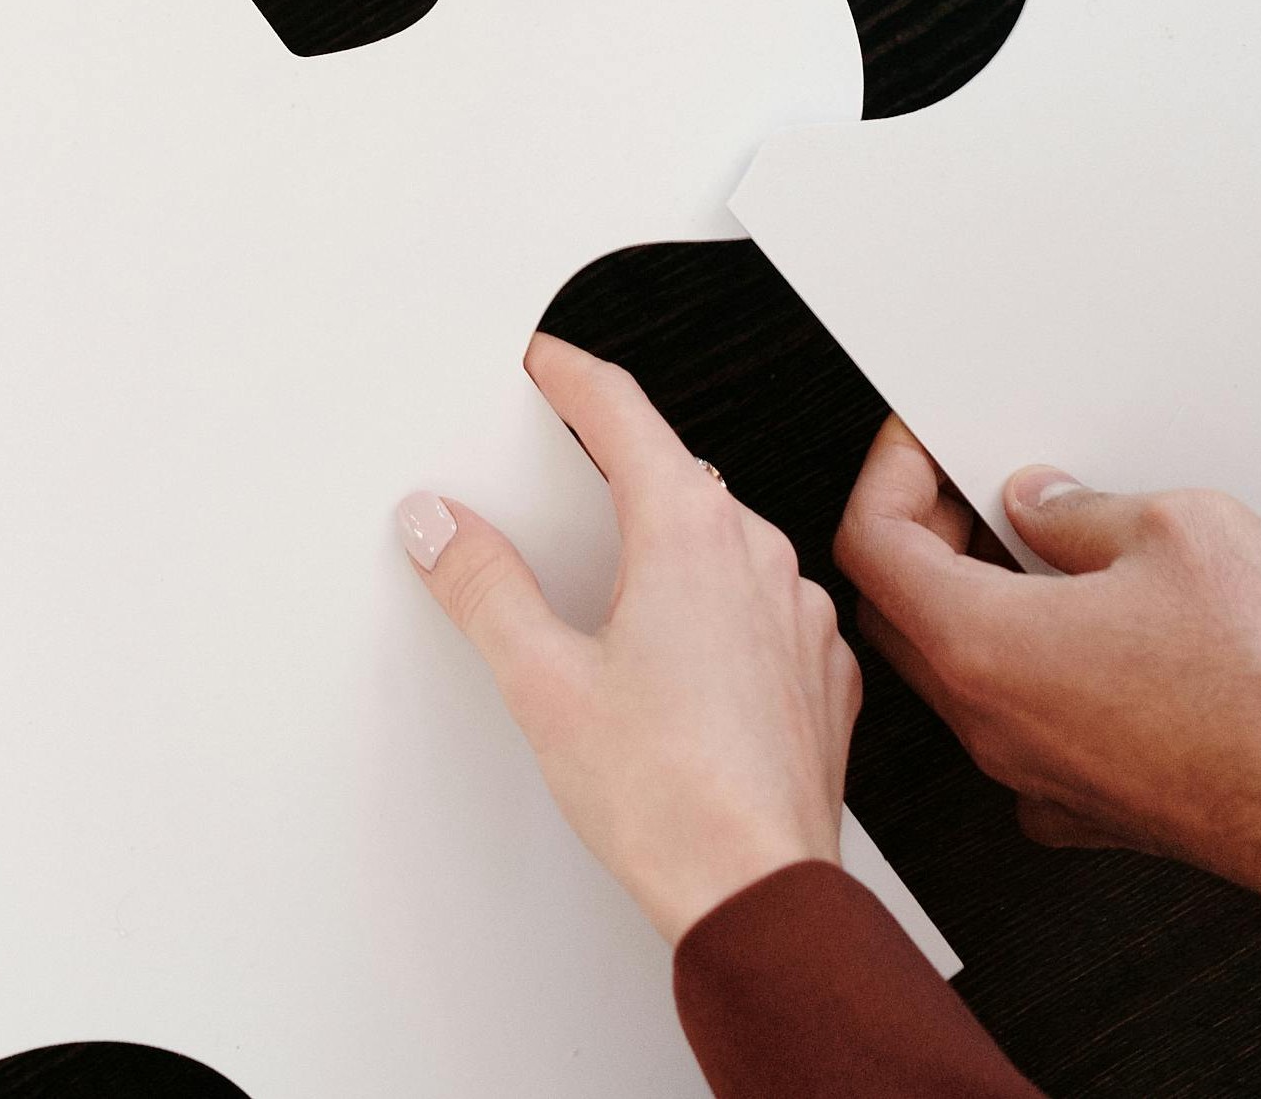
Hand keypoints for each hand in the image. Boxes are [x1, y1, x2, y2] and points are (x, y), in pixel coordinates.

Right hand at [401, 337, 859, 939]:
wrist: (761, 901)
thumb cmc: (671, 801)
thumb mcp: (541, 682)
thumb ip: (484, 587)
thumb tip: (442, 528)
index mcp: (688, 531)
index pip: (619, 407)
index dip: (568, 372)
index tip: (542, 360)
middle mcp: (756, 554)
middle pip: (672, 469)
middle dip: (610, 465)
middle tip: (556, 475)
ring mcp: (798, 613)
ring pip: (721, 537)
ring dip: (667, 540)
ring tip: (612, 591)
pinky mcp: (818, 671)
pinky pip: (762, 603)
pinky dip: (716, 605)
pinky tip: (678, 661)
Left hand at [837, 418, 1260, 899]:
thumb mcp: (1181, 528)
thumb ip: (1083, 510)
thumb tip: (1042, 507)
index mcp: (986, 649)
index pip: (871, 546)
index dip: (890, 473)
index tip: (927, 441)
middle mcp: (998, 728)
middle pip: (902, 616)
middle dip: (926, 535)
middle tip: (980, 486)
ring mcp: (1048, 782)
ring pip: (968, 678)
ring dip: (986, 602)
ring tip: (1050, 544)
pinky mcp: (1105, 813)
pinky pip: (1034, 730)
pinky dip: (1042, 670)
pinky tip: (1102, 628)